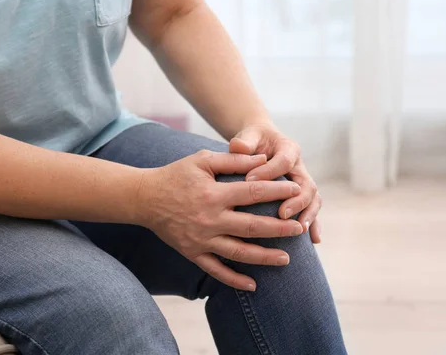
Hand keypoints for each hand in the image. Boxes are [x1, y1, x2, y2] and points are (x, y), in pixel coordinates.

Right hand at [141, 150, 302, 290]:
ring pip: (238, 253)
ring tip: (286, 259)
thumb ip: (234, 160)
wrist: (144, 198)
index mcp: (214, 194)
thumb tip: (263, 160)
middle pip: (251, 227)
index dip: (277, 192)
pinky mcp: (192, 253)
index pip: (253, 193)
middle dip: (279, 229)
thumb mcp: (203, 160)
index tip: (296, 191)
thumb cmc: (176, 175)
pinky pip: (215, 270)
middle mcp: (210, 220)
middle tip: (300, 229)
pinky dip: (234, 279)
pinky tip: (252, 285)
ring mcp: (201, 240)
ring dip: (264, 257)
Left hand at [229, 122, 322, 243]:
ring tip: (299, 229)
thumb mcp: (248, 136)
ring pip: (313, 199)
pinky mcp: (302, 196)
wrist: (262, 143)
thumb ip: (244, 141)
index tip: (250, 181)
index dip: (269, 171)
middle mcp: (300, 167)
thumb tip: (238, 147)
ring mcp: (303, 183)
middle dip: (297, 199)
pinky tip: (314, 240)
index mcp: (289, 149)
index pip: (284, 160)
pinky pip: (311, 210)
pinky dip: (314, 224)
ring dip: (308, 214)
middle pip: (307, 183)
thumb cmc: (253, 140)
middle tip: (282, 213)